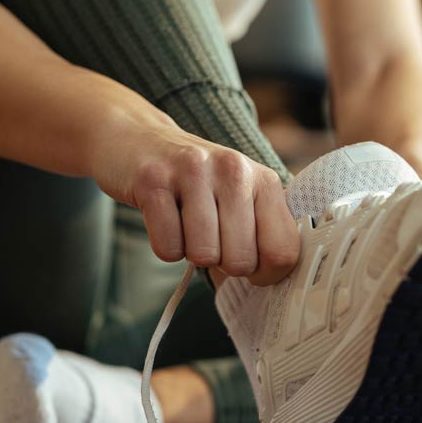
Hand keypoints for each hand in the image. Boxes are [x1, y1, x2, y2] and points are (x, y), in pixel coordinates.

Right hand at [92, 118, 299, 285]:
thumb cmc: (198, 181)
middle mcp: (233, 170)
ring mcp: (193, 172)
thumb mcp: (241, 195)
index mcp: (264, 179)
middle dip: (222, 264)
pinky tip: (166, 219)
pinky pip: (167, 248)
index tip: (250, 267)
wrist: (138, 140)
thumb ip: (264, 231)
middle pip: (240, 261)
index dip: (265, 275)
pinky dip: (165, 247)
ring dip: (192, 253)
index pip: (282, 251)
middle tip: (211, 237)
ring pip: (203, 255)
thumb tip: (274, 282)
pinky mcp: (153, 181)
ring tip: (187, 224)